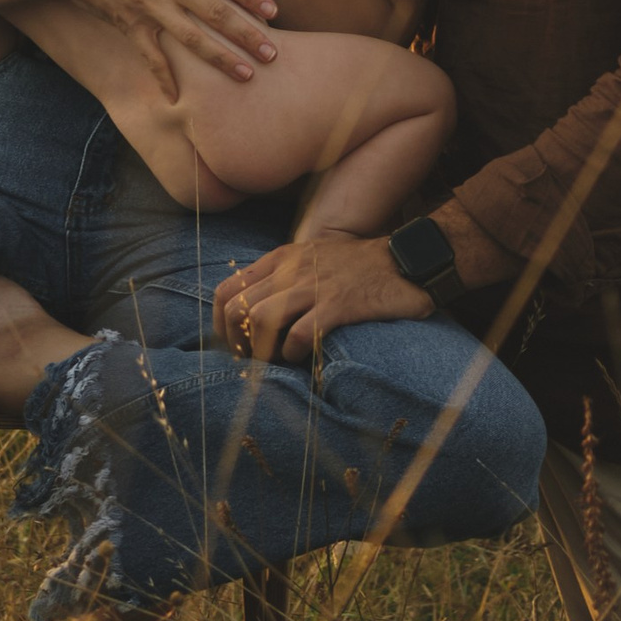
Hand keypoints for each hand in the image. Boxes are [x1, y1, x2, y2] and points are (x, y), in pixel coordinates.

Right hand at [23, 0, 277, 95]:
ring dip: (221, 58)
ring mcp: (147, 5)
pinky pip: (150, 55)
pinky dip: (163, 76)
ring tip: (246, 75)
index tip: (272, 11)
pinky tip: (177, 98)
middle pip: (215, 12)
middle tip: (273, 54)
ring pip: (192, 37)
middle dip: (247, 34)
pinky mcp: (127, 23)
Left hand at [214, 229, 429, 364]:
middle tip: (252, 360)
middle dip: (237, 342)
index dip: (220, 323)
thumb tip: (254, 311)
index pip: (226, 289)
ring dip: (262, 350)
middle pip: (237, 308)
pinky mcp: (337, 305)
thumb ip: (282, 277)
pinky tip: (301, 357)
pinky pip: (299, 335)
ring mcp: (313, 287)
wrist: (400, 259)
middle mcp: (290, 271)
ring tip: (275, 361)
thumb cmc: (355, 265)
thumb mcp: (310, 259)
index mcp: (280, 260)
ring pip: (261, 320)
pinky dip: (293, 353)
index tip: (233, 344)